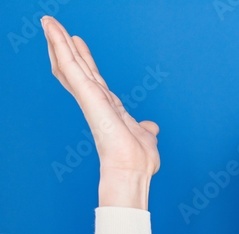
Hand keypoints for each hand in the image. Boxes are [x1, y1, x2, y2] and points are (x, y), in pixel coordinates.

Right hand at [42, 15, 159, 178]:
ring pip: (70, 64)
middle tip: (52, 24)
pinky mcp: (88, 96)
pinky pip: (71, 68)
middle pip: (76, 67)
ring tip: (48, 21)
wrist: (132, 170)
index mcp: (107, 107)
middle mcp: (96, 100)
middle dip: (64, 45)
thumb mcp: (145, 137)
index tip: (77, 42)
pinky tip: (54, 33)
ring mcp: (90, 97)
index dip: (83, 60)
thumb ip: (145, 129)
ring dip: (58, 41)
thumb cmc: (138, 160)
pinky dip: (62, 49)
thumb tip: (152, 128)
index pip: (92, 78)